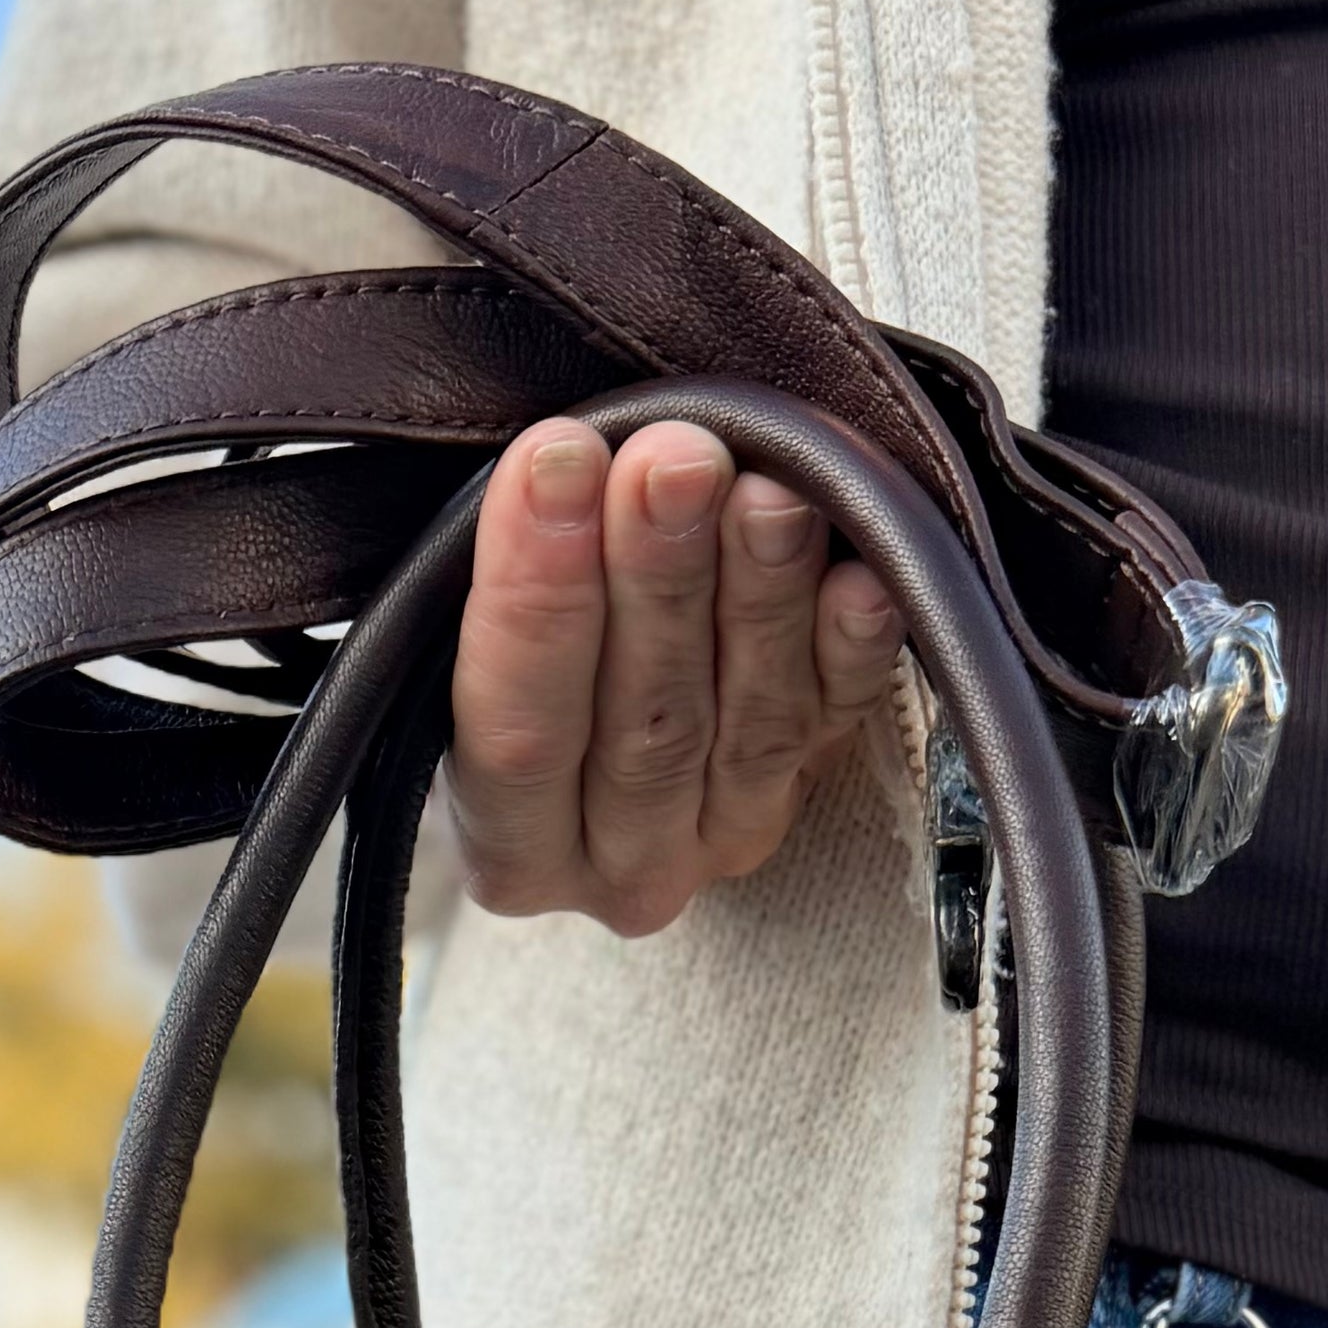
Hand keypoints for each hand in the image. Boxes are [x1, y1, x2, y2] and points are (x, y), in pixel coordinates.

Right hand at [446, 416, 906, 935]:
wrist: (590, 705)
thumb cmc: (513, 665)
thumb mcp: (467, 643)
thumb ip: (503, 588)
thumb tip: (551, 463)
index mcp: (513, 854)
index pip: (521, 735)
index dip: (536, 599)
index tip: (554, 464)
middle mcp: (625, 867)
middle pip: (648, 726)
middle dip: (659, 579)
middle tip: (673, 460)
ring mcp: (729, 838)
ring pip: (755, 724)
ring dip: (762, 595)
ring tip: (765, 491)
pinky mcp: (812, 792)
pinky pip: (841, 722)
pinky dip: (853, 649)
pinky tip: (860, 577)